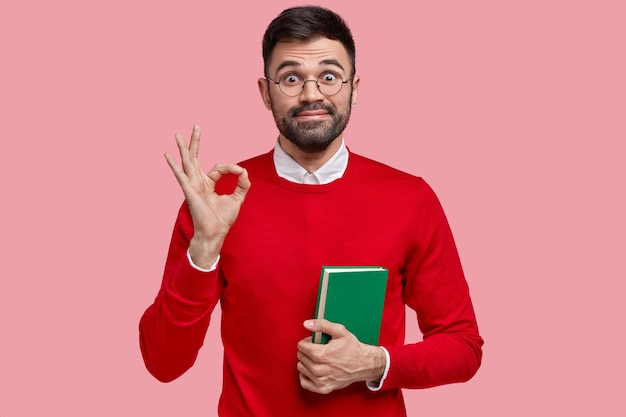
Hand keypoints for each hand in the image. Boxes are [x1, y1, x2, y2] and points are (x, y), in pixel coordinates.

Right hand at [165, 125, 250, 267]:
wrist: (216, 232)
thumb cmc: (223, 219)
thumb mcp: (237, 198)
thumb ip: (242, 184)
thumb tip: (244, 170)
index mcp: (208, 183)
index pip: (219, 167)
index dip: (231, 167)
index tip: (240, 171)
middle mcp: (198, 182)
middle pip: (196, 158)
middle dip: (196, 142)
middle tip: (196, 126)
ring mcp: (193, 185)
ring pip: (188, 162)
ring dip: (184, 148)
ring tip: (178, 134)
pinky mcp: (189, 191)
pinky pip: (181, 175)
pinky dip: (174, 165)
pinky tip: (168, 155)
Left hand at [296, 319, 385, 393]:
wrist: (364, 364)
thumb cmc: (352, 348)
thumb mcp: (339, 331)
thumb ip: (321, 325)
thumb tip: (307, 324)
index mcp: (321, 354)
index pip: (301, 346)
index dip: (307, 341)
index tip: (314, 342)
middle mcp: (319, 369)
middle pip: (301, 357)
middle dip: (306, 351)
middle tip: (318, 349)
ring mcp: (321, 380)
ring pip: (301, 368)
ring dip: (306, 362)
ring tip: (317, 359)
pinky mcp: (323, 388)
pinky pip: (305, 383)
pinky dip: (306, 376)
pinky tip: (312, 370)